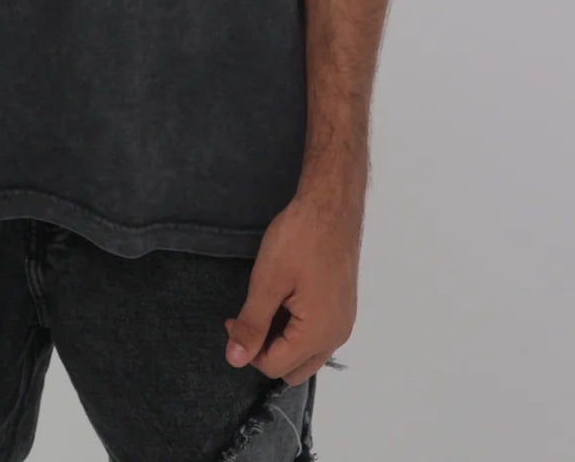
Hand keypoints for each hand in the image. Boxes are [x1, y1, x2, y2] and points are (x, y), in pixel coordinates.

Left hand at [222, 191, 359, 385]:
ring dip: (281, 341)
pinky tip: (284, 299)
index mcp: (318, 334)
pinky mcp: (342, 308)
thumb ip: (251, 324)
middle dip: (265, 351)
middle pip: (293, 369)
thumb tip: (234, 359)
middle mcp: (336, 336)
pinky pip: (317, 335)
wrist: (331, 205)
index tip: (231, 319)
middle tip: (248, 317)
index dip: (246, 349)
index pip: (274, 367)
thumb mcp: (267, 281)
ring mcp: (343, 322)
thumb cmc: (300, 238)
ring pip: (306, 355)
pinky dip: (296, 329)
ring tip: (265, 305)